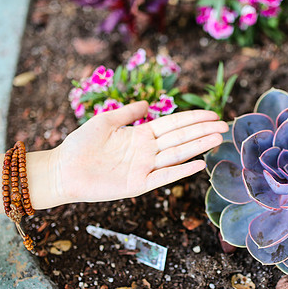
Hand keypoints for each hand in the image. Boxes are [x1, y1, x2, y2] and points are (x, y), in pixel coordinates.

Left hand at [52, 101, 227, 203]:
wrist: (62, 170)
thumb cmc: (81, 145)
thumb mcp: (105, 121)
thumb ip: (127, 113)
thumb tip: (147, 104)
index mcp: (140, 135)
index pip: (173, 125)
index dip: (192, 119)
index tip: (212, 114)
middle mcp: (146, 151)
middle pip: (180, 138)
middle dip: (202, 131)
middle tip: (225, 125)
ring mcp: (144, 168)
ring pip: (177, 154)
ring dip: (198, 146)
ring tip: (218, 138)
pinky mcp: (138, 184)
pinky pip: (164, 177)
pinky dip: (181, 171)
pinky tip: (199, 164)